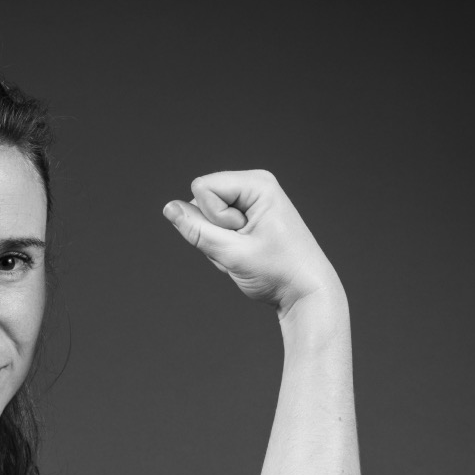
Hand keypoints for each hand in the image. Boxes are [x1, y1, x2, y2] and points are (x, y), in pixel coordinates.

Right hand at [163, 170, 339, 314]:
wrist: (305, 291)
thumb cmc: (279, 272)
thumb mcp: (232, 253)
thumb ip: (196, 230)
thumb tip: (169, 208)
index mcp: (257, 183)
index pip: (202, 188)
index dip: (213, 218)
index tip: (243, 235)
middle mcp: (255, 185)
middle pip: (203, 201)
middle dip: (214, 230)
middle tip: (245, 247)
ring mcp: (251, 200)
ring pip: (207, 217)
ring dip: (219, 241)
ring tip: (247, 253)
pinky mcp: (248, 215)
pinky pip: (217, 226)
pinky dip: (225, 245)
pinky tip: (246, 254)